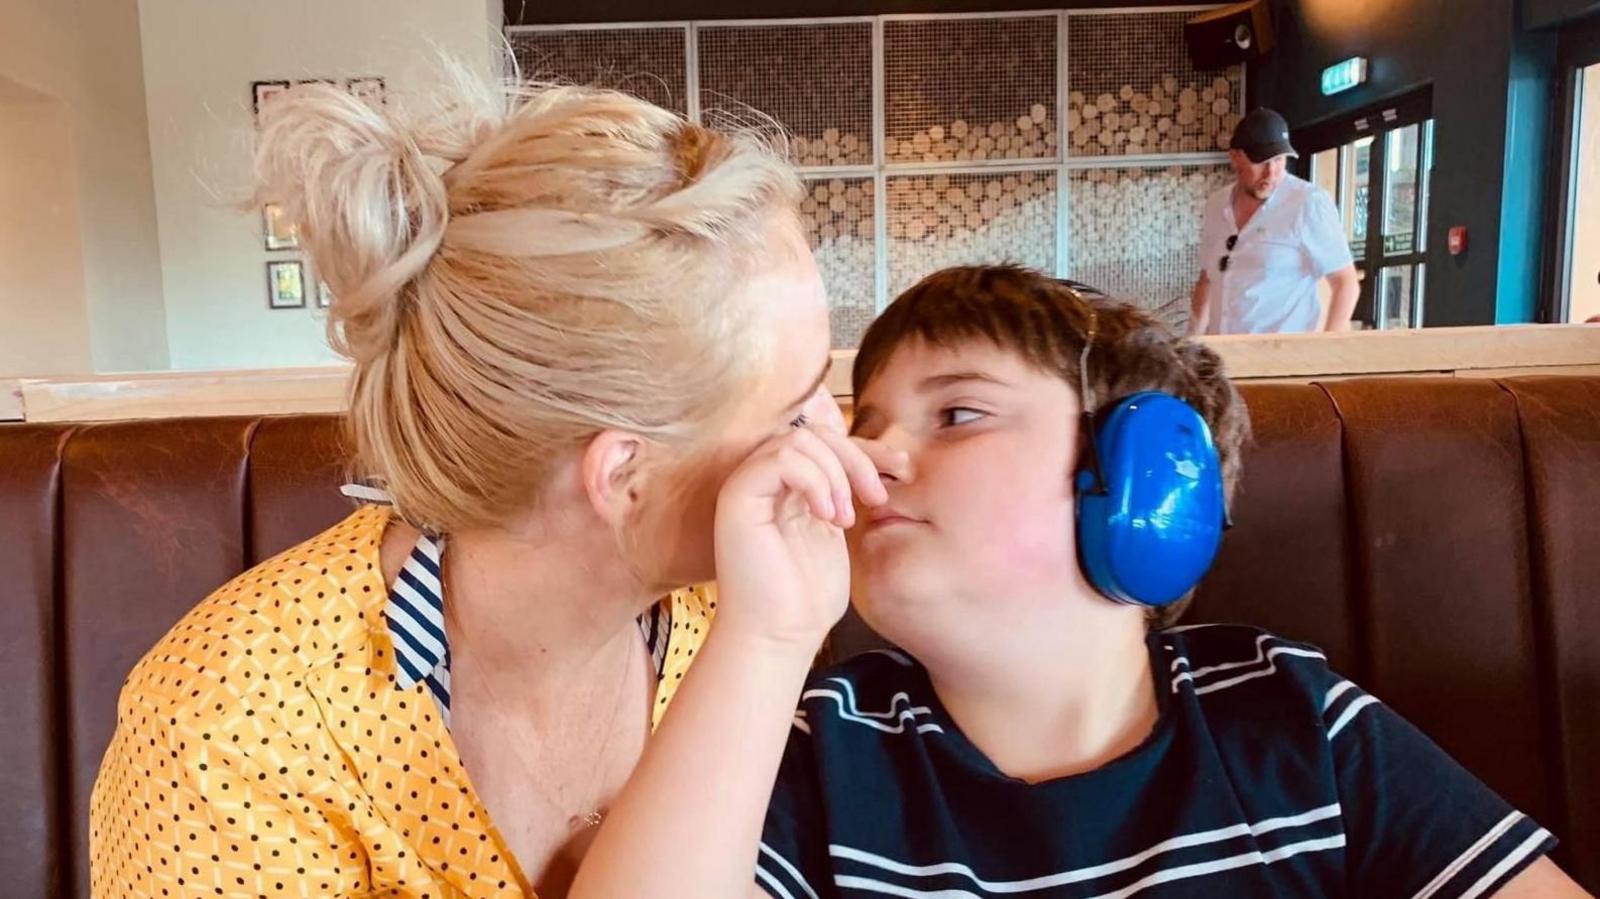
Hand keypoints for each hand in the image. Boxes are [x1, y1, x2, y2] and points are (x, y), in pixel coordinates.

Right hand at [712, 387, 905, 650]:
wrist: (780, 635)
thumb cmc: (808, 595)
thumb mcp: (840, 530)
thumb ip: (846, 492)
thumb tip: (887, 461)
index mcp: (787, 486)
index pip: (826, 443)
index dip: (867, 450)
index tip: (901, 470)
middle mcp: (763, 480)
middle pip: (814, 432)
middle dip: (855, 458)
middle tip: (876, 498)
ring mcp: (747, 486)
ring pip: (798, 439)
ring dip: (834, 473)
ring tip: (844, 517)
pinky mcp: (737, 497)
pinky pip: (780, 459)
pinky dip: (814, 481)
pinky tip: (827, 516)